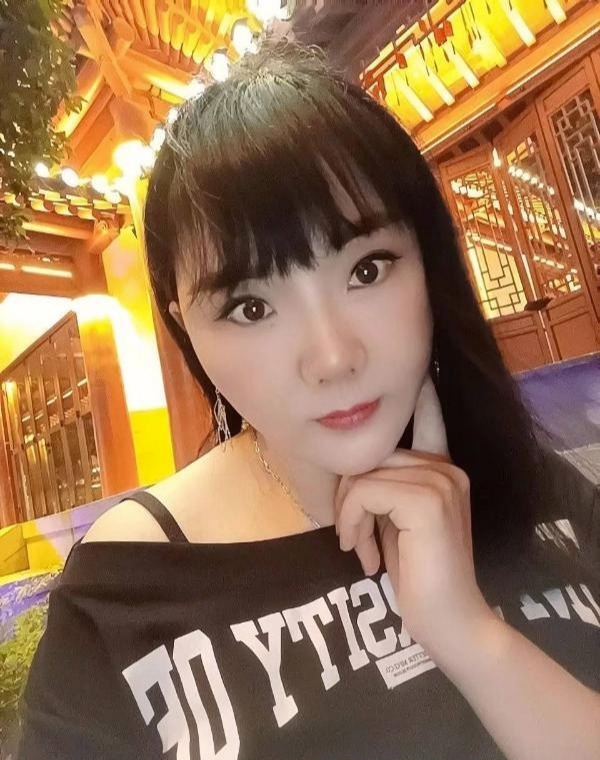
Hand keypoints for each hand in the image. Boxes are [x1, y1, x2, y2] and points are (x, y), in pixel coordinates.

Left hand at [334, 375, 492, 653]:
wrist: (450, 621)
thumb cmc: (420, 577)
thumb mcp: (397, 524)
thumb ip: (386, 490)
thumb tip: (352, 471)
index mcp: (444, 471)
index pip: (429, 421)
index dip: (422, 395)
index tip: (420, 371)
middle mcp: (448, 467)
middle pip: (370, 453)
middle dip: (349, 496)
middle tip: (354, 539)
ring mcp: (441, 480)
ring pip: (362, 473)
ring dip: (348, 515)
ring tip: (360, 549)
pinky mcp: (427, 499)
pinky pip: (363, 492)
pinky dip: (351, 522)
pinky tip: (364, 554)